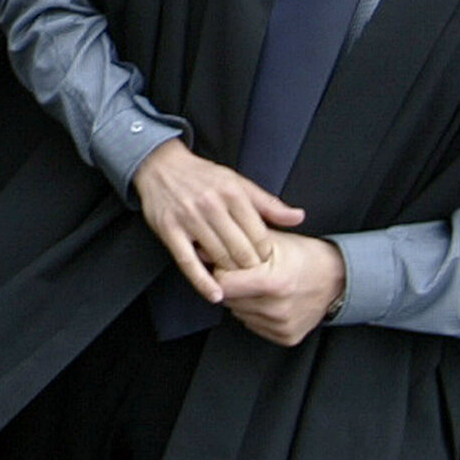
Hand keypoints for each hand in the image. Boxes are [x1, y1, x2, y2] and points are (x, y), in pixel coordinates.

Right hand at [133, 140, 303, 301]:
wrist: (161, 165)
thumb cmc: (203, 176)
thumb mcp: (238, 182)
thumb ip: (269, 203)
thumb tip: (299, 217)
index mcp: (233, 193)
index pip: (259, 235)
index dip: (266, 255)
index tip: (268, 264)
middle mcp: (212, 205)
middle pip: (241, 250)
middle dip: (251, 268)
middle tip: (256, 279)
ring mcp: (189, 218)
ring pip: (218, 257)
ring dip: (231, 276)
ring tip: (239, 285)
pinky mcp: (170, 230)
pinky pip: (188, 262)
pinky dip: (203, 281)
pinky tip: (216, 294)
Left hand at [212, 235, 345, 344]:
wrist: (335, 279)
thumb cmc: (304, 256)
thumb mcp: (271, 241)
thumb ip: (237, 243)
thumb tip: (201, 250)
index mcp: (274, 282)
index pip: (223, 284)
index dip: (222, 271)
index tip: (228, 264)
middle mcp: (277, 308)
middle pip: (229, 299)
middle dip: (232, 285)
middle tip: (248, 274)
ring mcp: (281, 325)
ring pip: (239, 313)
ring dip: (243, 300)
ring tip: (260, 286)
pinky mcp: (286, 337)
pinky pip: (255, 325)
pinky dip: (256, 313)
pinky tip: (269, 300)